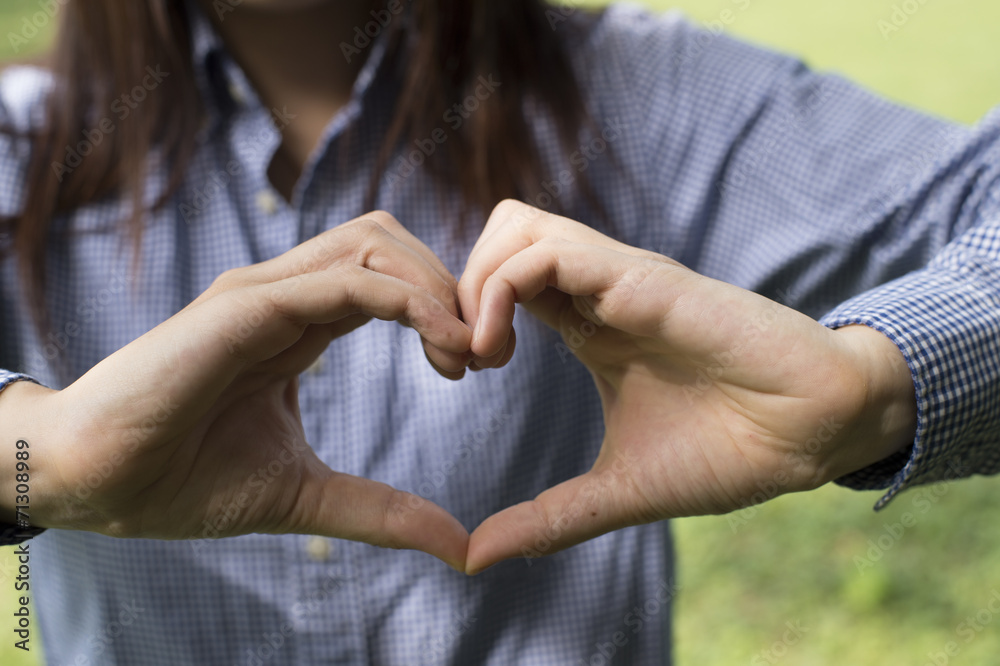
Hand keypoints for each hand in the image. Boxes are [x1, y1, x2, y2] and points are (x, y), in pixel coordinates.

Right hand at [4, 212, 471, 570]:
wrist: (95, 482)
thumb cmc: (182, 480)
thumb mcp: (306, 493)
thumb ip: (381, 510)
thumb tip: (457, 545)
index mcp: (299, 323)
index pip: (389, 278)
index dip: (442, 308)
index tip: (473, 367)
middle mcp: (286, 294)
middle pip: (390, 241)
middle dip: (450, 284)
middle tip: (484, 353)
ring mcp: (264, 292)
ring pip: (374, 242)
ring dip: (436, 284)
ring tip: (465, 351)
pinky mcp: (245, 304)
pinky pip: (343, 278)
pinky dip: (405, 298)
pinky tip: (440, 343)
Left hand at [458, 200, 916, 573]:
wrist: (812, 434)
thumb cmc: (729, 451)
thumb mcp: (617, 490)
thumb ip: (548, 518)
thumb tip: (476, 557)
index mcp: (589, 322)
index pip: (501, 279)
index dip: (461, 315)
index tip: (456, 374)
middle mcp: (597, 290)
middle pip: (499, 235)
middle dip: (454, 289)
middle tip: (460, 362)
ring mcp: (618, 279)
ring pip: (514, 226)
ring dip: (475, 285)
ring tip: (483, 355)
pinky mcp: (641, 280)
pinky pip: (548, 250)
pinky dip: (501, 289)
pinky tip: (503, 352)